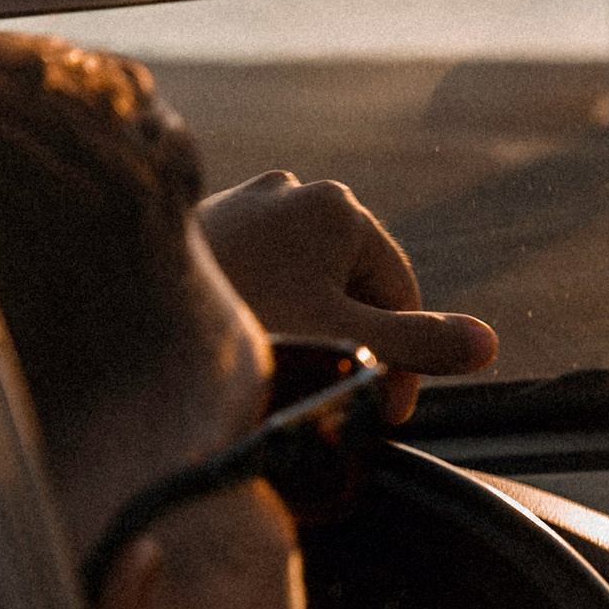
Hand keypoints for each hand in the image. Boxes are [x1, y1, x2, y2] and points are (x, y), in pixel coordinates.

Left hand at [198, 171, 496, 422]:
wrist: (117, 325)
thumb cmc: (244, 330)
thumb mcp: (345, 347)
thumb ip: (420, 345)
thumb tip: (491, 344)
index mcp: (337, 206)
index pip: (399, 293)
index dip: (403, 362)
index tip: (385, 417)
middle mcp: (291, 191)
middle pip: (349, 286)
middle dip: (351, 347)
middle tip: (333, 406)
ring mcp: (240, 205)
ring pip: (301, 283)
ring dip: (308, 333)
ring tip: (285, 384)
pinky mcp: (199, 227)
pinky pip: (255, 276)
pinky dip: (263, 315)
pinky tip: (240, 354)